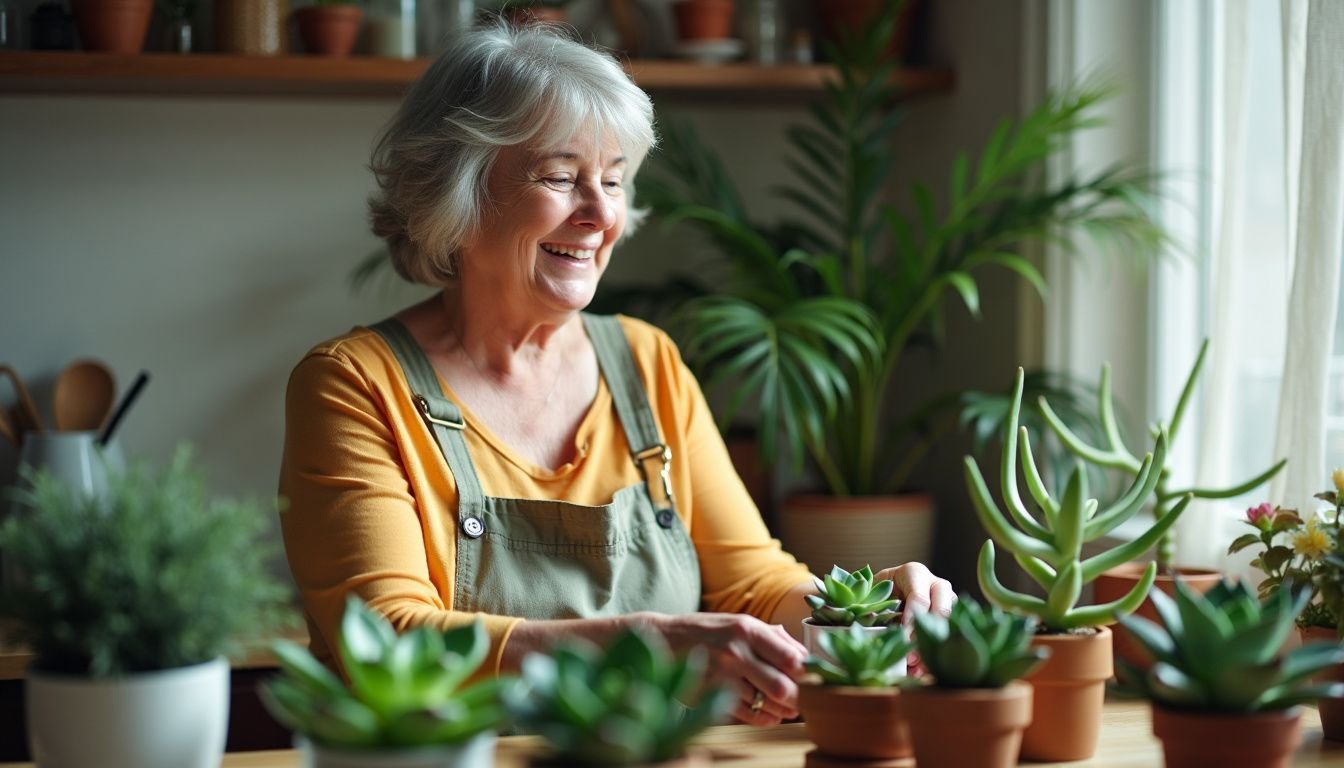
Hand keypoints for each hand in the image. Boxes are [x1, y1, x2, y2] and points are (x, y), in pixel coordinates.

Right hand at [644, 612, 807, 727]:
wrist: (662, 639)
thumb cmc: (708, 631)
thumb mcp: (739, 622)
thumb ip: (774, 637)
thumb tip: (804, 656)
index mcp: (748, 628)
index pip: (792, 658)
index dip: (809, 674)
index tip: (815, 680)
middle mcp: (736, 650)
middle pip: (782, 686)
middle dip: (798, 698)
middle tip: (804, 700)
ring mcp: (721, 674)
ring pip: (765, 703)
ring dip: (782, 711)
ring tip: (787, 709)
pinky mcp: (709, 693)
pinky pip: (747, 714)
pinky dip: (764, 718)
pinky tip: (769, 716)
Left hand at [873, 563, 954, 674]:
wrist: (889, 592)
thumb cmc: (879, 592)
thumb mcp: (873, 594)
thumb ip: (874, 607)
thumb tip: (871, 626)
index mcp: (914, 574)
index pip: (919, 598)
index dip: (912, 620)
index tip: (904, 639)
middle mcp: (936, 585)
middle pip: (942, 611)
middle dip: (927, 636)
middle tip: (911, 657)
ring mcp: (948, 601)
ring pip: (950, 626)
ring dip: (933, 649)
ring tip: (915, 667)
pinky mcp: (952, 618)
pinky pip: (950, 638)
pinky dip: (935, 656)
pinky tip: (921, 671)